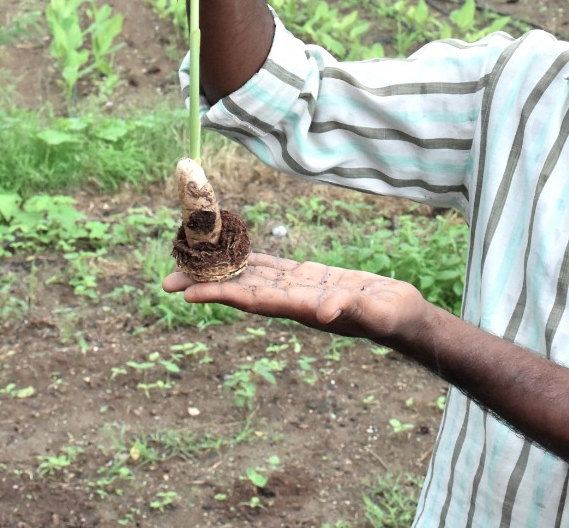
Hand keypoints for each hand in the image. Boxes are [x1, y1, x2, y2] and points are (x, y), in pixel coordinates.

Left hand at [163, 253, 427, 341]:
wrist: (403, 316)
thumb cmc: (390, 316)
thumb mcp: (374, 312)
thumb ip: (351, 308)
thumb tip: (326, 310)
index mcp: (300, 308)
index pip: (250, 300)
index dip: (218, 294)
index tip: (186, 292)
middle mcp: (290, 300)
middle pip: (239, 290)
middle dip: (205, 284)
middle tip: (165, 281)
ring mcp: (297, 289)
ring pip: (250, 277)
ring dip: (219, 272)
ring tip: (186, 264)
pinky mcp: (307, 278)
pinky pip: (269, 267)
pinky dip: (247, 260)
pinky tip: (230, 252)